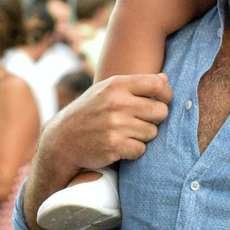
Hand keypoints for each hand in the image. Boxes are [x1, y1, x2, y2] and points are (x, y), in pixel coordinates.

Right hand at [40, 74, 172, 175]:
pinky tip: (121, 145)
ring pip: (152, 132)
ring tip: (126, 133)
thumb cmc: (89, 112)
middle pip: (161, 112)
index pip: (157, 85)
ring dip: (143, 136)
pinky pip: (141, 149)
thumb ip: (135, 85)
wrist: (63, 139)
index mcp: (116, 85)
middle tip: (142, 121)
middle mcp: (117, 103)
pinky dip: (134, 150)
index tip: (164, 101)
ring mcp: (116, 125)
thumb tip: (165, 79)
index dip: (167, 95)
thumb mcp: (106, 90)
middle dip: (155, 119)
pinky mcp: (114, 145)